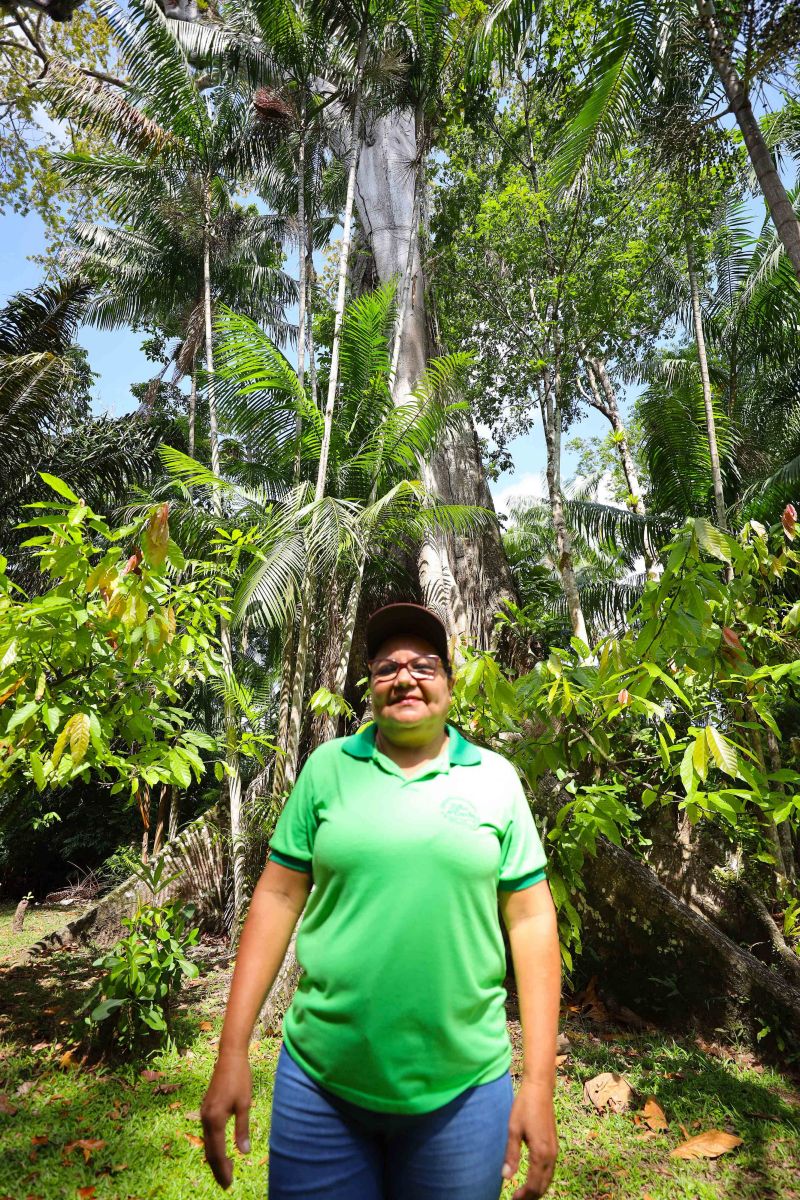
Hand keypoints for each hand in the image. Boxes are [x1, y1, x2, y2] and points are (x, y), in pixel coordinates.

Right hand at [200, 1049, 252, 1188]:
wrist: (229, 1056)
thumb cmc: (240, 1078)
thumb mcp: (245, 1104)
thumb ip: (242, 1129)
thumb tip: (244, 1153)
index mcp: (214, 1119)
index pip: (217, 1153)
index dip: (223, 1170)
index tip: (229, 1184)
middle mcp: (205, 1118)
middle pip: (209, 1151)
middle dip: (218, 1169)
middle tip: (227, 1184)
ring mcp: (204, 1113)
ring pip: (207, 1143)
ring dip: (216, 1158)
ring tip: (227, 1170)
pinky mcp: (206, 1109)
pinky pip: (208, 1134)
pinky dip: (214, 1146)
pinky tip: (221, 1150)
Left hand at [501, 1080, 557, 1198]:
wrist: (540, 1089)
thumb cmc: (524, 1106)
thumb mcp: (513, 1129)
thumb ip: (511, 1154)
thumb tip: (506, 1177)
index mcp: (541, 1152)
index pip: (534, 1185)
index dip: (524, 1196)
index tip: (513, 1199)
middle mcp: (551, 1154)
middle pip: (544, 1185)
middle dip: (532, 1196)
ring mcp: (554, 1150)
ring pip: (549, 1179)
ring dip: (538, 1189)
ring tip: (524, 1195)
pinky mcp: (554, 1145)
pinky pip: (550, 1170)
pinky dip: (543, 1179)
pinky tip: (534, 1179)